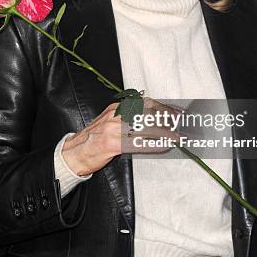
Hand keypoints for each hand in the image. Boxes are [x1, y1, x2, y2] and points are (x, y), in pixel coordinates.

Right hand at [62, 98, 182, 174]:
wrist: (73, 153)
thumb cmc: (94, 139)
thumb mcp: (110, 121)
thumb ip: (127, 118)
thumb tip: (152, 120)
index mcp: (117, 108)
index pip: (145, 103)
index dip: (164, 107)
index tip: (177, 112)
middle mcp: (116, 115)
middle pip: (149, 113)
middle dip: (168, 118)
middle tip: (183, 123)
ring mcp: (114, 129)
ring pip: (146, 128)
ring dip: (166, 133)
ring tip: (179, 136)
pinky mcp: (113, 144)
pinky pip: (139, 144)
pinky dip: (155, 145)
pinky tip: (165, 146)